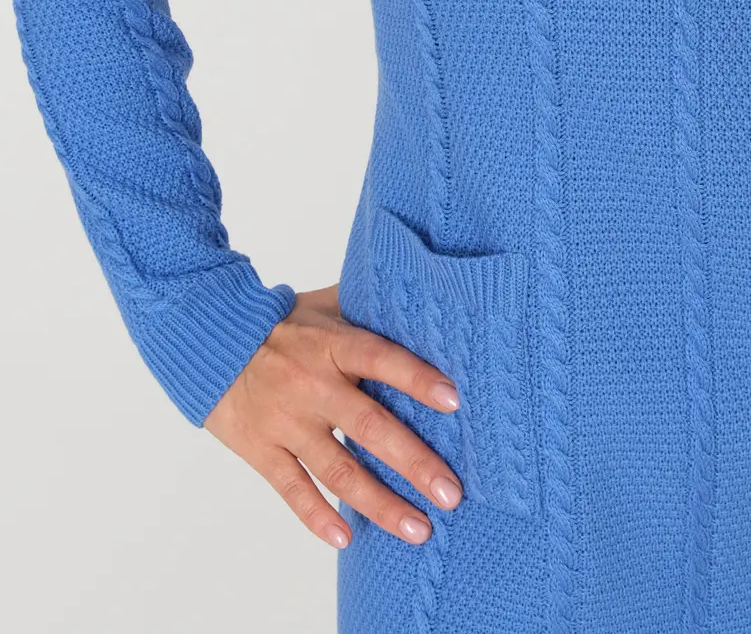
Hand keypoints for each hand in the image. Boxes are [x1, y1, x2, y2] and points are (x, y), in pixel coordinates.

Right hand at [203, 281, 463, 548]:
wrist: (208, 340)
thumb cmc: (279, 322)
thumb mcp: (324, 305)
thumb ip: (367, 308)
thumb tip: (420, 302)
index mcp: (331, 345)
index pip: (380, 359)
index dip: (416, 378)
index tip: (454, 400)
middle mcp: (311, 385)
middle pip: (369, 426)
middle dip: (413, 463)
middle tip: (451, 493)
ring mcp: (286, 422)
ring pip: (338, 469)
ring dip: (380, 503)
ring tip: (419, 529)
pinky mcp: (261, 450)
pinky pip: (292, 489)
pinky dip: (317, 517)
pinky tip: (346, 538)